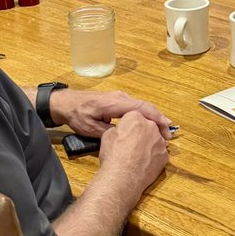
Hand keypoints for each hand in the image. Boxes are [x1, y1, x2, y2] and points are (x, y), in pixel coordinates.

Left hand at [50, 88, 172, 139]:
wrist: (66, 103)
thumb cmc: (77, 115)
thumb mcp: (91, 128)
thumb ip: (110, 132)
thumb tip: (127, 138)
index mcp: (116, 103)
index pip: (142, 108)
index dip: (156, 118)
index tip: (166, 130)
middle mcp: (121, 97)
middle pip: (146, 106)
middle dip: (159, 120)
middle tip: (168, 136)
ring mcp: (120, 97)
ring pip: (142, 106)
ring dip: (153, 118)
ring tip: (162, 132)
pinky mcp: (118, 100)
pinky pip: (136, 107)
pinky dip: (146, 115)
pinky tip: (150, 125)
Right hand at [99, 111, 168, 196]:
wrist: (122, 177)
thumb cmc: (113, 156)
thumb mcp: (108, 135)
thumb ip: (119, 129)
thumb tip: (122, 131)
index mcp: (135, 117)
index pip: (135, 116)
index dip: (130, 126)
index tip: (128, 132)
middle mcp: (151, 126)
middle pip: (148, 126)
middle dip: (142, 133)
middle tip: (133, 144)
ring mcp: (160, 141)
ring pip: (155, 140)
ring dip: (149, 145)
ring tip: (137, 155)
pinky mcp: (165, 155)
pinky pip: (159, 153)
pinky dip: (153, 157)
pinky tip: (144, 163)